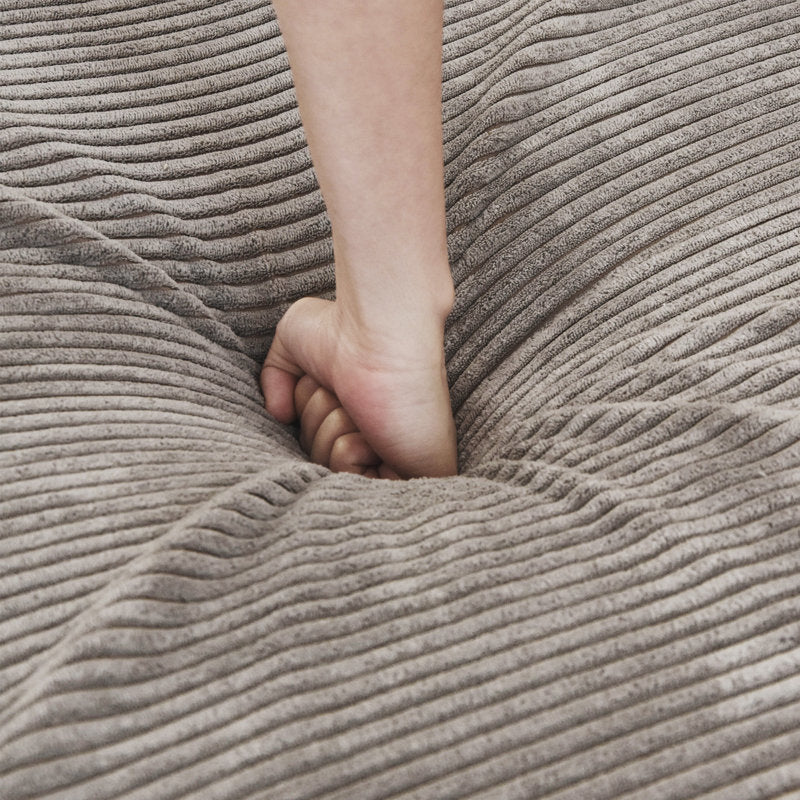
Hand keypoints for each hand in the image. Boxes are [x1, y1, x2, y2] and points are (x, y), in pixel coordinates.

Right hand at [260, 296, 456, 478]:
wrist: (377, 332)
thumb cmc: (342, 329)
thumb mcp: (292, 344)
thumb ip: (276, 378)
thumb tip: (281, 415)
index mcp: (362, 418)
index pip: (315, 447)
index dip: (309, 418)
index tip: (326, 384)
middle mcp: (383, 441)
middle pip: (319, 462)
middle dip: (319, 422)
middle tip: (344, 391)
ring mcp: (400, 460)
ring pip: (334, 474)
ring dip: (335, 430)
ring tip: (362, 403)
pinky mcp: (416, 473)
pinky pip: (355, 484)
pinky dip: (348, 451)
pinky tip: (373, 425)